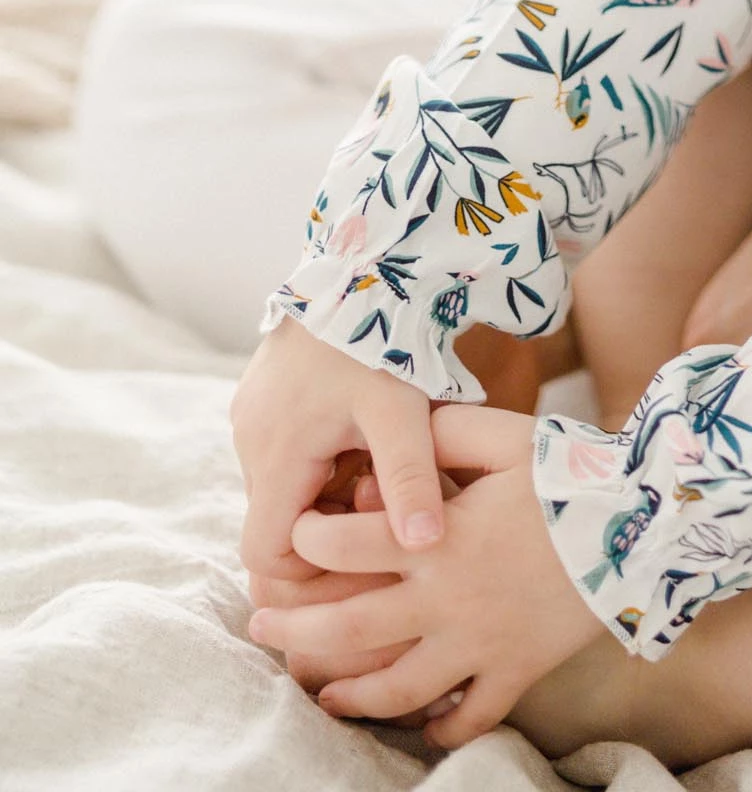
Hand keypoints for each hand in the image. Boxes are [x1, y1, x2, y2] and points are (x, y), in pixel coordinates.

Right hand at [232, 318, 447, 585]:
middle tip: (380, 508)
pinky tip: (358, 440)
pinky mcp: (259, 397)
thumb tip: (424, 548)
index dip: (310, 568)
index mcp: (275, 454)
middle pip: (274, 524)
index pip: (265, 555)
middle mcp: (249, 440)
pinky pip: (278, 454)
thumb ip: (411, 481)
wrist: (360, 262)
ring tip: (375, 467)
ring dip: (321, 494)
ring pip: (278, 490)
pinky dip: (313, 463)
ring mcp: (250, 416)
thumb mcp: (402, 412)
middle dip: (324, 532)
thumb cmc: (381, 339)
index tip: (364, 548)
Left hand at [247, 407, 601, 748]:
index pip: (348, 545)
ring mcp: (479, 644)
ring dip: (350, 696)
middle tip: (259, 631)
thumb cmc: (571, 474)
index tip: (291, 537)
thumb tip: (402, 429)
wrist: (641, 527)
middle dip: (297, 634)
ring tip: (322, 694)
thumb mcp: (506, 437)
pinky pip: (469, 716)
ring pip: (397, 688)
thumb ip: (446, 433)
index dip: (309, 541)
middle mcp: (447, 599)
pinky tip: (418, 728)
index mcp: (439, 537)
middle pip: (351, 629)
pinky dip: (439, 729)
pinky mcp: (515, 671)